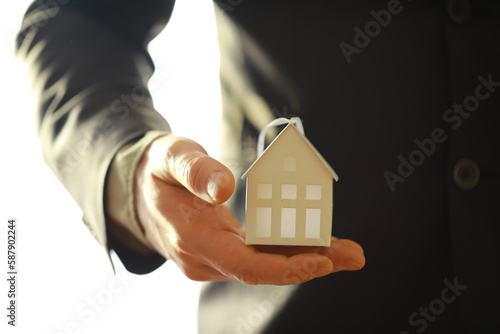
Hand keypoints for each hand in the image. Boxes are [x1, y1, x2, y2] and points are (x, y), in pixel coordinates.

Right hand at [134, 134, 364, 284]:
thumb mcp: (170, 156)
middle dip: (310, 263)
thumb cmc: (157, 170)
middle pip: (263, 270)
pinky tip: (315, 245)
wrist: (137, 192)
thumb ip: (194, 170)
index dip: (283, 267)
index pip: (243, 264)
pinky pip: (257, 258)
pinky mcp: (219, 255)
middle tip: (353, 254)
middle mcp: (203, 258)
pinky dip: (287, 252)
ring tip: (345, 250)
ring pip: (263, 266)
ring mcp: (211, 261)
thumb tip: (223, 187)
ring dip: (305, 259)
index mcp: (191, 236)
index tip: (321, 259)